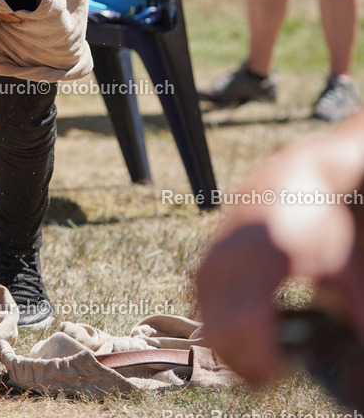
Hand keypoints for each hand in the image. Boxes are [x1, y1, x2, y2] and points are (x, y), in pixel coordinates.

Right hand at [196, 113, 363, 385]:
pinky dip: (221, 330)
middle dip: (247, 366)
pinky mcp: (203, 266)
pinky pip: (201, 315)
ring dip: (232, 350)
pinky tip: (251, 326)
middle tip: (278, 367)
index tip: (287, 369)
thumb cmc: (320, 224)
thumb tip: (361, 359)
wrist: (288, 180)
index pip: (247, 325)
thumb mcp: (342, 267)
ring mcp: (211, 263)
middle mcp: (229, 262)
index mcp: (265, 259)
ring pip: (207, 330)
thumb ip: (353, 313)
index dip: (263, 361)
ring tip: (266, 349)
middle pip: (220, 337)